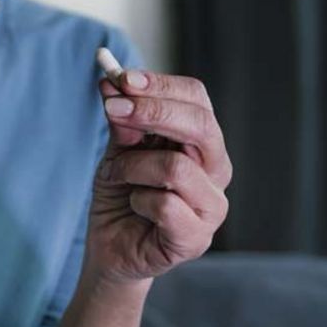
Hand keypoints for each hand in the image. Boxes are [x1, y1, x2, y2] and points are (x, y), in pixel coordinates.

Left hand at [86, 71, 232, 284]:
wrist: (110, 247)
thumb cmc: (121, 194)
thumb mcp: (117, 150)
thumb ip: (121, 121)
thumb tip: (112, 83)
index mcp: (201, 141)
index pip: (196, 98)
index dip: (160, 85)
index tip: (121, 79)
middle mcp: (216, 169)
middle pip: (200, 125)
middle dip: (152, 112)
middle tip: (112, 108)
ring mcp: (212, 205)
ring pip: (176, 166)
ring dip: (132, 165)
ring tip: (115, 175)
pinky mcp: (197, 238)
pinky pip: (165, 205)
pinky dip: (137, 199)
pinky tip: (134, 206)